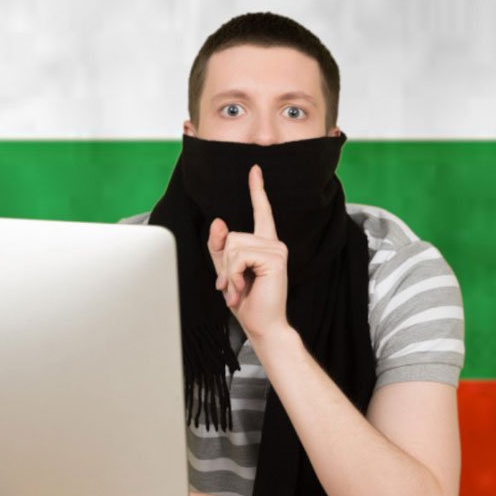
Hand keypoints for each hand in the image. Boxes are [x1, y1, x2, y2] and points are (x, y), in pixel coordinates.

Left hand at [206, 164, 289, 340]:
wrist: (263, 325)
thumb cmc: (247, 302)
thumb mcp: (226, 271)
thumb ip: (220, 247)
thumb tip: (219, 221)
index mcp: (264, 244)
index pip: (261, 212)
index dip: (257, 190)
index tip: (254, 170)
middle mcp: (274, 243)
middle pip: (231, 236)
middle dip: (224, 264)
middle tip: (232, 286)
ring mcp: (277, 249)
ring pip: (233, 246)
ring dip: (229, 271)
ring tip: (238, 289)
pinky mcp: (275, 258)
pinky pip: (239, 256)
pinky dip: (235, 275)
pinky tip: (244, 288)